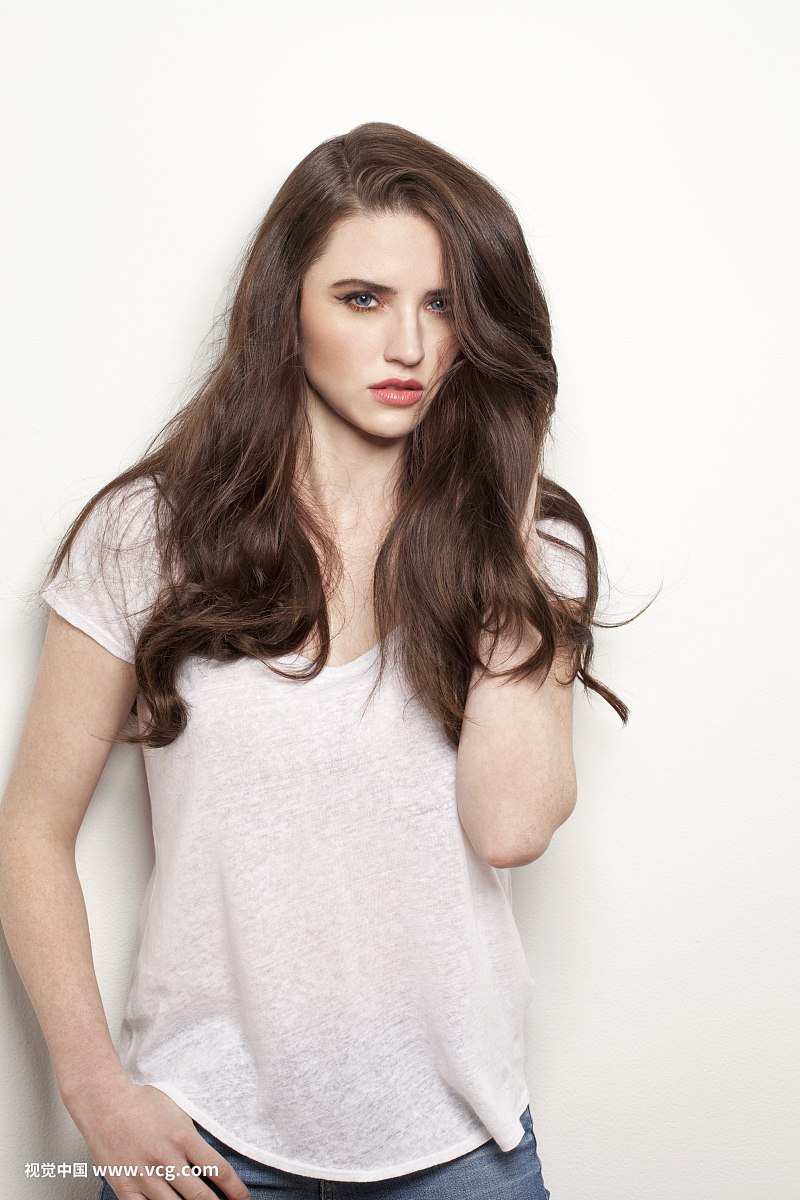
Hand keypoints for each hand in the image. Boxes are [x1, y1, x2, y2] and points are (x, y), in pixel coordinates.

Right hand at [69, 1076, 249, 1199]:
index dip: (235, 1190)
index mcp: (183, 1137)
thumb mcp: (179, 1111)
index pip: (219, 1170)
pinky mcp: (125, 1187)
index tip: (243, 1199)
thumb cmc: (141, 1103)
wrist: (104, 1103)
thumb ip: (195, 1137)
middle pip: (200, 1197)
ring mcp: (144, 1176)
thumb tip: (213, 1161)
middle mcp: (166, 1159)